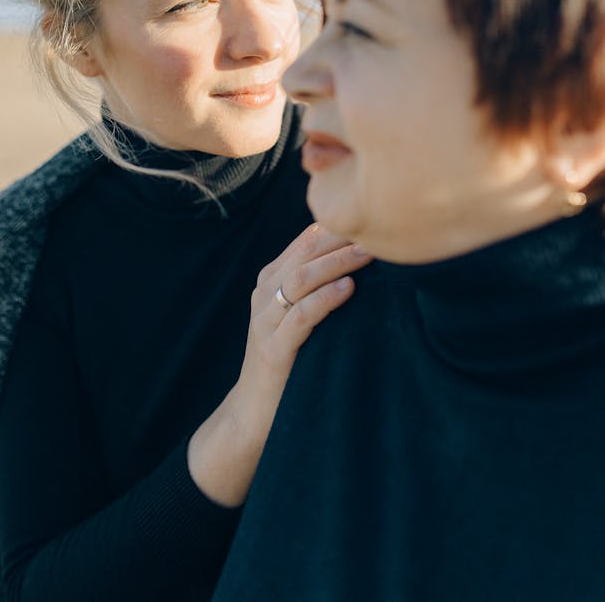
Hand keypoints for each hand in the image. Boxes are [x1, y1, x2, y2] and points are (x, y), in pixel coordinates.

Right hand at [188, 224, 371, 505]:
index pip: (306, 240)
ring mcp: (265, 320)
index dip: (338, 227)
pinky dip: (325, 299)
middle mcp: (265, 293)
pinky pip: (299, 316)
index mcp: (271, 279)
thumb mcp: (299, 316)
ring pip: (301, 278)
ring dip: (337, 263)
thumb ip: (319, 287)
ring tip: (368, 256)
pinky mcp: (272, 349)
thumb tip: (366, 258)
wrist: (254, 412)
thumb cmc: (290, 360)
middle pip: (304, 253)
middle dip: (341, 240)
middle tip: (379, 234)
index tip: (374, 221)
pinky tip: (348, 289)